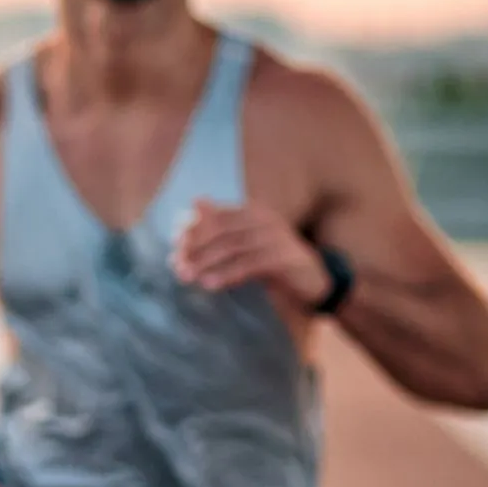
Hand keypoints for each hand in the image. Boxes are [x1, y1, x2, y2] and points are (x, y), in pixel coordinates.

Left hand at [172, 199, 329, 306]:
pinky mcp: (285, 258)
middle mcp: (265, 219)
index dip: (194, 229)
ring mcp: (277, 237)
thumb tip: (195, 202)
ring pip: (233, 246)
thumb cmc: (274, 262)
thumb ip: (222, 227)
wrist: (314, 281)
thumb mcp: (245, 244)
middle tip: (176, 265)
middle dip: (196, 247)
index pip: (217, 216)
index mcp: (253, 212)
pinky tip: (210, 284)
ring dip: (206, 261)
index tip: (173, 245)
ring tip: (187, 276)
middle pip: (222, 230)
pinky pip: (251, 264)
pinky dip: (227, 273)